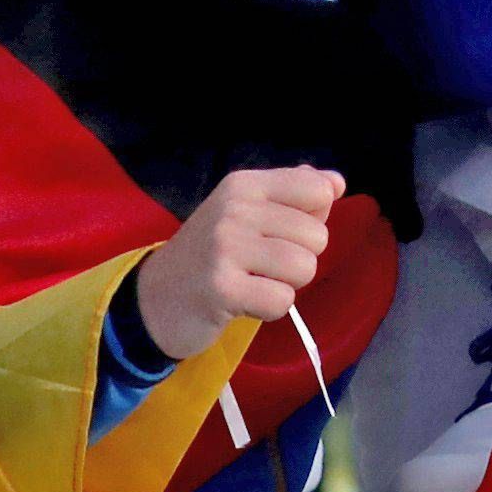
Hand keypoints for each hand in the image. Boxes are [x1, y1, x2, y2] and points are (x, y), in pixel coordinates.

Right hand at [133, 161, 344, 364]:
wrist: (154, 299)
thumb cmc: (211, 255)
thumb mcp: (247, 212)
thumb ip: (294, 193)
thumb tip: (337, 183)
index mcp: (245, 184)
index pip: (317, 189)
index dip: (313, 219)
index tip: (282, 233)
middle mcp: (234, 208)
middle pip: (316, 235)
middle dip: (299, 258)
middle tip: (262, 265)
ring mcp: (225, 247)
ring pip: (304, 267)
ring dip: (287, 285)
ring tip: (255, 282)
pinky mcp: (221, 288)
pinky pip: (282, 300)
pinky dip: (270, 308)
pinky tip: (244, 302)